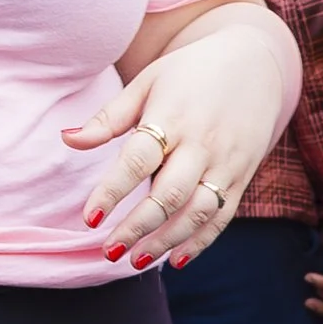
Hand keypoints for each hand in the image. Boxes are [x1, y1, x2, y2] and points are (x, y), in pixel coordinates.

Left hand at [65, 23, 285, 269]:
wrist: (255, 62)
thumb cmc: (190, 72)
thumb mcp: (148, 82)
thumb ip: (109, 118)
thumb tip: (67, 139)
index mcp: (173, 116)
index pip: (138, 160)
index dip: (113, 191)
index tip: (90, 218)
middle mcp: (202, 143)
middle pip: (169, 194)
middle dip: (138, 227)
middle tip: (109, 251)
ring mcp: (226, 162)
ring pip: (197, 212)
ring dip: (166, 241)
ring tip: (135, 261)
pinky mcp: (243, 176)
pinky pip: (222, 216)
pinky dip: (201, 241)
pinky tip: (176, 259)